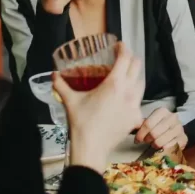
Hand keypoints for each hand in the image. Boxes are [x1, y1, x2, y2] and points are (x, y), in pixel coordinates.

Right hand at [53, 43, 144, 172]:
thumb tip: (53, 75)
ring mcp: (135, 105)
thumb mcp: (70, 101)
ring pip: (141, 83)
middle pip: (137, 67)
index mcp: (114, 84)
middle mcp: (128, 92)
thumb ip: (61, 85)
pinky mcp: (136, 117)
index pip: (125, 58)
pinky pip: (139, 101)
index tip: (119, 45)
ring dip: (135, 76)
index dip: (124, 48)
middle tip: (122, 58)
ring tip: (125, 76)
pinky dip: (134, 95)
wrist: (91, 148)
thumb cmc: (81, 123)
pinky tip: (125, 98)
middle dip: (131, 59)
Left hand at [134, 108, 187, 149]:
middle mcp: (173, 117)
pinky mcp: (184, 139)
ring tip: (153, 144)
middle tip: (146, 142)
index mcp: (162, 111)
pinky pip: (169, 148)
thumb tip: (129, 123)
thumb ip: (140, 123)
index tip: (137, 140)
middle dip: (147, 140)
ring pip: (161, 141)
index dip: (140, 134)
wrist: (173, 133)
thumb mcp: (149, 123)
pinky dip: (163, 150)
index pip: (148, 124)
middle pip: (154, 133)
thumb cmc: (157, 127)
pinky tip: (161, 148)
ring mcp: (179, 128)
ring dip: (154, 145)